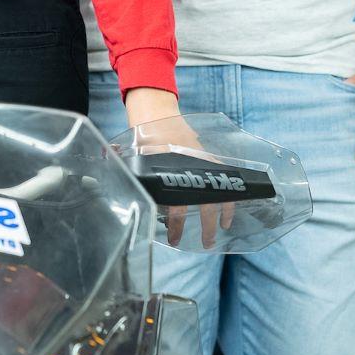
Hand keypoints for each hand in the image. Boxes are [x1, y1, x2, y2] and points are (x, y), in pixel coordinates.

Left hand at [121, 89, 231, 247]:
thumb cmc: (141, 136)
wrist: (154, 112)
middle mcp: (190, 167)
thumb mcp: (133, 159)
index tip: (174, 238)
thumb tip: (127, 196)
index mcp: (170, 169)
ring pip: (215, 193)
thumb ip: (132, 177)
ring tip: (218, 233)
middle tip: (203, 243)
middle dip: (203, 226)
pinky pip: (221, 180)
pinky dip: (226, 198)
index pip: (176, 203)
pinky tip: (227, 213)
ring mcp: (201, 162)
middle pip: (201, 203)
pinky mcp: (206, 158)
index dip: (176, 224)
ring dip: (218, 216)